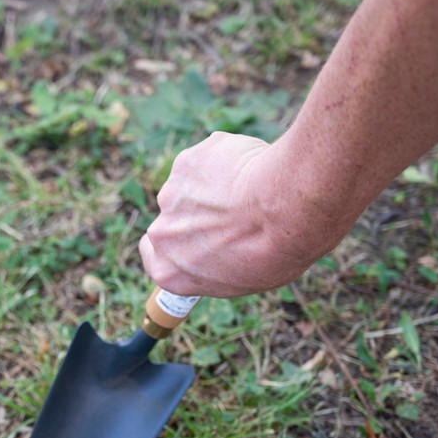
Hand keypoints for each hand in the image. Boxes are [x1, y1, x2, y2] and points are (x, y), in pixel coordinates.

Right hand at [139, 132, 321, 297]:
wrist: (283, 212)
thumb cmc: (273, 253)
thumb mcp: (243, 278)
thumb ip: (216, 261)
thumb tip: (225, 246)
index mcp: (169, 271)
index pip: (154, 256)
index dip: (175, 245)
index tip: (192, 241)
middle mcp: (161, 234)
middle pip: (173, 219)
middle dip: (198, 213)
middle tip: (237, 212)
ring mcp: (170, 194)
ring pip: (191, 186)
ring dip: (213, 186)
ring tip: (253, 191)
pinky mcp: (186, 162)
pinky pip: (206, 159)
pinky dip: (225, 160)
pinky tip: (253, 169)